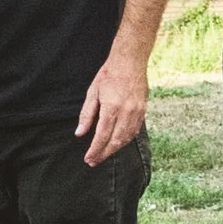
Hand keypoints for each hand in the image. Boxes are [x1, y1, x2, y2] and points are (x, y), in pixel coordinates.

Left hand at [75, 43, 149, 167]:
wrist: (130, 62)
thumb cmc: (109, 75)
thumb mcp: (92, 92)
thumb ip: (87, 115)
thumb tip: (79, 133)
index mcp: (112, 107)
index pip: (102, 136)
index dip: (95, 150)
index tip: (89, 159)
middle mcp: (126, 112)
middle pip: (115, 141)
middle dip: (104, 153)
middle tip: (94, 161)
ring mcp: (137, 112)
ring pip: (126, 138)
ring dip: (115, 149)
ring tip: (104, 154)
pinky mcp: (143, 110)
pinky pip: (135, 131)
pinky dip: (125, 140)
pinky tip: (118, 143)